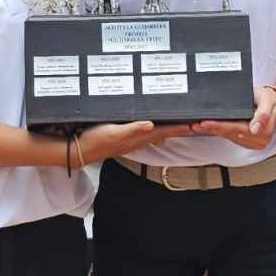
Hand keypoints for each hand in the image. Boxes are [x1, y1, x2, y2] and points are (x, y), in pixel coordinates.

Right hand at [77, 121, 193, 163]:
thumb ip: (132, 129)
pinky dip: (152, 132)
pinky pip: (144, 135)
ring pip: (155, 135)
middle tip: (195, 125)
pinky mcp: (124, 139)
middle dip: (179, 129)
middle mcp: (137, 140)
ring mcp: (131, 141)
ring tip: (180, 127)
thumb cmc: (96, 141)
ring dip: (168, 131)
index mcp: (138, 136)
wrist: (80, 150)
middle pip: (164, 133)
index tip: (195, 125)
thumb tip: (150, 125)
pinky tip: (152, 129)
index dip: (179, 128)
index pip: (164, 131)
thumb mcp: (113, 132)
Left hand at [192, 85, 275, 151]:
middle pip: (229, 134)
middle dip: (211, 130)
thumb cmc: (270, 100)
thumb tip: (255, 129)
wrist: (275, 105)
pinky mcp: (245, 141)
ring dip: (211, 132)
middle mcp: (256, 141)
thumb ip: (263, 115)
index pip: (236, 129)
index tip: (205, 124)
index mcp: (262, 132)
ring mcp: (251, 143)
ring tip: (196, 126)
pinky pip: (228, 136)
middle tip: (194, 125)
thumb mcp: (268, 102)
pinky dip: (217, 132)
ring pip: (227, 137)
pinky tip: (206, 128)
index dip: (220, 127)